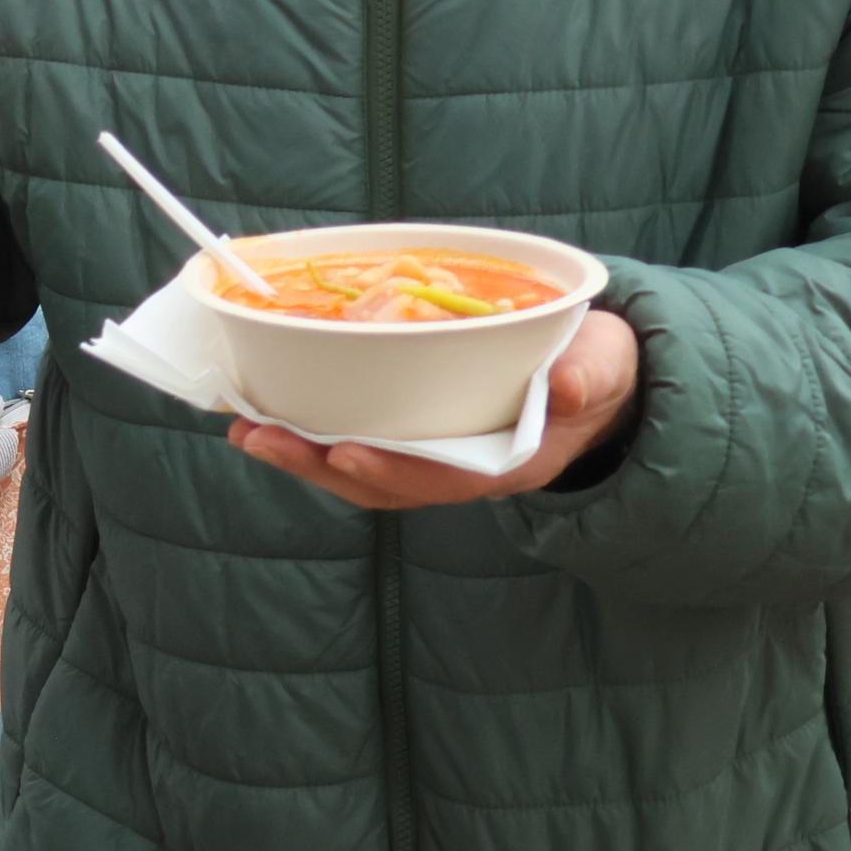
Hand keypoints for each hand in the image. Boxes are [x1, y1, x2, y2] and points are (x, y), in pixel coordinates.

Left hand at [225, 310, 642, 509]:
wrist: (598, 376)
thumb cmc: (598, 369)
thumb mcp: (604, 368)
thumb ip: (590, 376)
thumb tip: (568, 387)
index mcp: (510, 463)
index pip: (445, 478)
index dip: (394, 470)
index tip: (344, 453)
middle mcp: (465, 471)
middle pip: (385, 483)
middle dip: (318, 465)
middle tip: (257, 436)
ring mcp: (439, 458)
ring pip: (364, 470)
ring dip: (302, 455)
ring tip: (246, 429)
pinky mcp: (420, 437)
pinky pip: (364, 443)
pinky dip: (317, 434)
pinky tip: (273, 413)